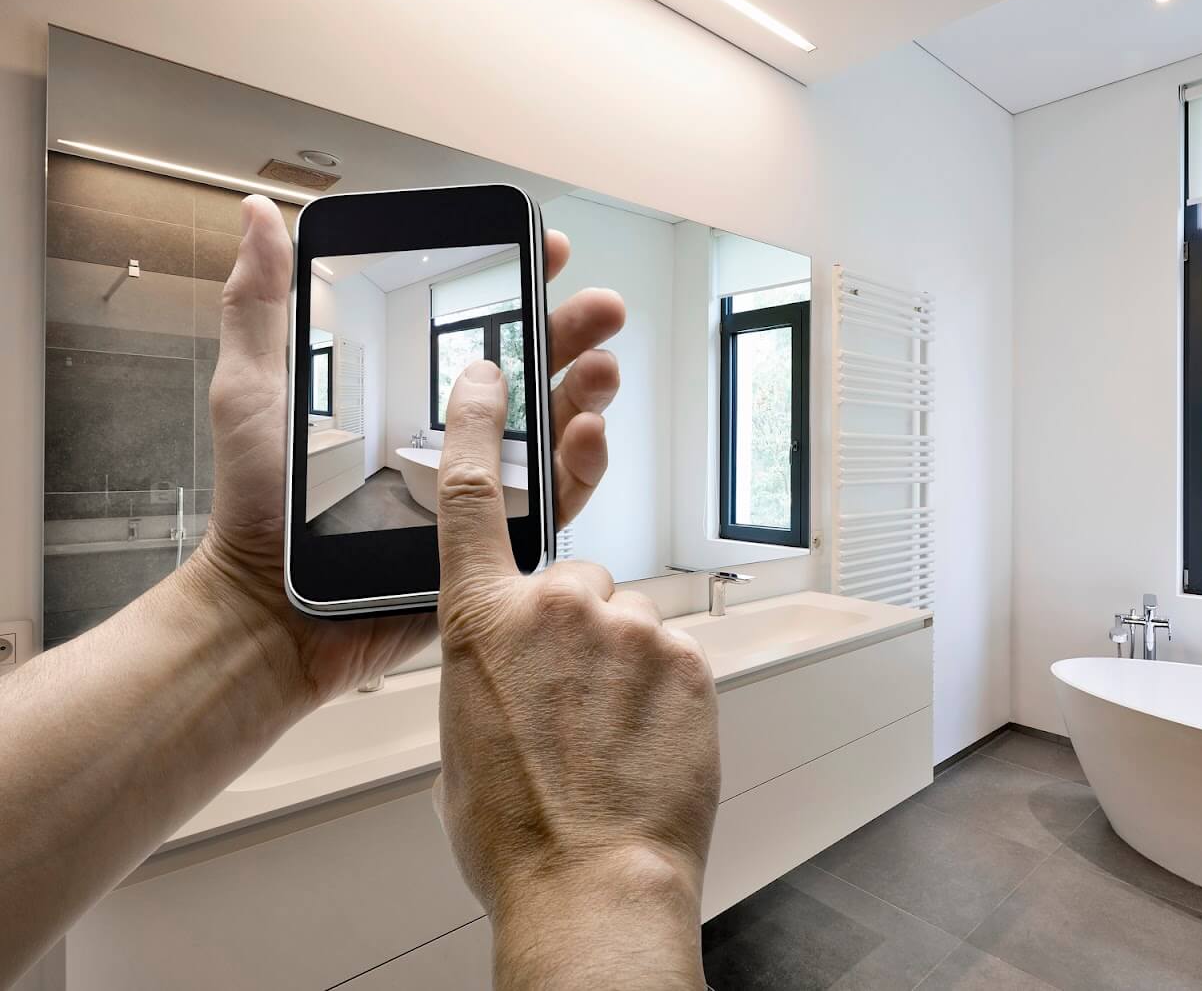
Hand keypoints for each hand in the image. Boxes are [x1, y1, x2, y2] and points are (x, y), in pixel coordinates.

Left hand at [183, 196, 624, 706]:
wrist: (272, 606)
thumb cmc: (258, 505)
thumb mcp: (253, 388)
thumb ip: (261, 303)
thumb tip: (259, 217)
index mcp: (412, 388)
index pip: (479, 323)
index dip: (521, 281)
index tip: (547, 249)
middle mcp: (458, 430)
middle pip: (535, 368)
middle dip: (576, 331)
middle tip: (602, 310)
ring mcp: (485, 483)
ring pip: (558, 427)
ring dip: (589, 390)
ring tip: (600, 368)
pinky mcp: (501, 538)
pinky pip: (557, 499)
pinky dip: (582, 465)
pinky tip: (585, 435)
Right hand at [431, 361, 719, 989]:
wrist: (593, 884)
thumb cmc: (515, 832)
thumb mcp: (461, 741)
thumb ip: (483, 674)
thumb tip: (505, 669)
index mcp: (479, 623)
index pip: (467, 496)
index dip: (476, 422)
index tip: (491, 369)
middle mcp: (555, 607)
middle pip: (574, 581)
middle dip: (574, 628)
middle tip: (571, 702)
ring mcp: (629, 628)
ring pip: (628, 623)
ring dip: (621, 665)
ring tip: (610, 736)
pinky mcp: (688, 655)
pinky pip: (673, 653)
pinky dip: (663, 689)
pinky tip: (646, 740)